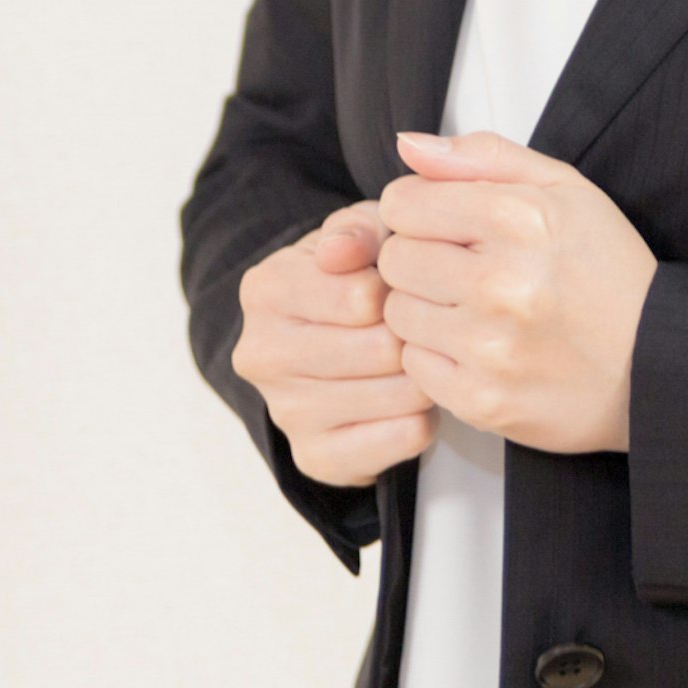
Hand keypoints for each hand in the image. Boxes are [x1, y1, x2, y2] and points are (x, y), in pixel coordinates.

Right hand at [229, 199, 435, 487]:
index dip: (402, 292)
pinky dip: (423, 418)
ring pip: (399, 396)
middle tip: (424, 329)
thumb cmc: (356, 277)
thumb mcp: (363, 234)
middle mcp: (262, 353)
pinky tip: (413, 399)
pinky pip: (403, 438)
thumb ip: (357, 230)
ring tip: (420, 360)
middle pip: (380, 350)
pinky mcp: (315, 457)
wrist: (332, 340)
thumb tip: (341, 251)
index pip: (362, 297)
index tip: (403, 290)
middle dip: (415, 337)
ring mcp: (285, 411)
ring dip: (425, 377)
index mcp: (266, 289)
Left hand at [375, 129, 656, 455]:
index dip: (419, 210)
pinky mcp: (483, 401)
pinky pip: (414, 366)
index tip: (447, 225)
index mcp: (520, 218)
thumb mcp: (564, 189)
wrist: (654, 367)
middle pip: (394, 259)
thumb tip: (408, 145)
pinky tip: (477, 348)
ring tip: (473, 310)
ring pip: (398, 314)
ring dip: (425, 310)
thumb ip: (482, 157)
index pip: (402, 203)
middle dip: (419, 259)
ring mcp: (490, 347)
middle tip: (462, 270)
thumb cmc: (606, 272)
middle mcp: (501, 283)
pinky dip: (437, 357)